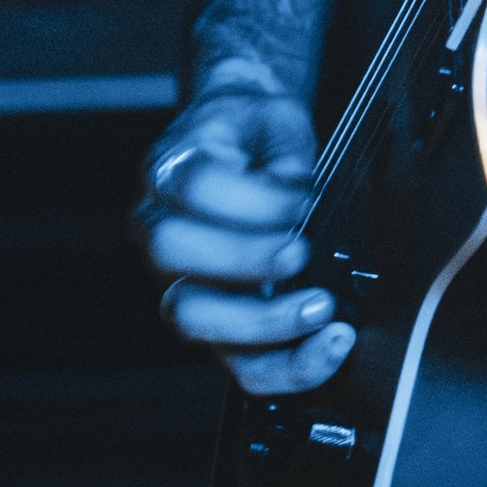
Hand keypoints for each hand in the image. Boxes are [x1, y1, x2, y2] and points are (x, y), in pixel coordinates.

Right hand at [139, 56, 353, 395]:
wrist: (240, 144)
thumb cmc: (254, 136)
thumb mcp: (273, 120)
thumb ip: (284, 157)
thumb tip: (302, 207)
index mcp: (171, 172)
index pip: (193, 187)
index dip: (251, 199)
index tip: (301, 198)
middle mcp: (160, 230)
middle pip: (173, 253)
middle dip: (244, 258)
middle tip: (300, 252)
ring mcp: (180, 282)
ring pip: (193, 319)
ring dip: (263, 321)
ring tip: (320, 308)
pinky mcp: (216, 325)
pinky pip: (238, 364)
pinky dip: (285, 366)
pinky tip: (326, 347)